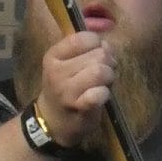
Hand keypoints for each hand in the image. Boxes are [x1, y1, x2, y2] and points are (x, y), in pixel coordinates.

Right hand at [36, 32, 114, 146]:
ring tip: (104, 84)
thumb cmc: (64, 89)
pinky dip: (106, 93)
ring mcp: (67, 91)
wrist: (52, 122)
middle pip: (98, 55)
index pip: (83, 38)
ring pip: (101, 71)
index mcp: (53, 56)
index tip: (96, 55)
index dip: (97, 44)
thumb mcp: (65, 64)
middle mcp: (57, 72)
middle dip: (107, 62)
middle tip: (103, 74)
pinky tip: (102, 96)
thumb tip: (107, 45)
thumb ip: (85, 50)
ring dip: (110, 77)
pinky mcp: (79, 107)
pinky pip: (100, 93)